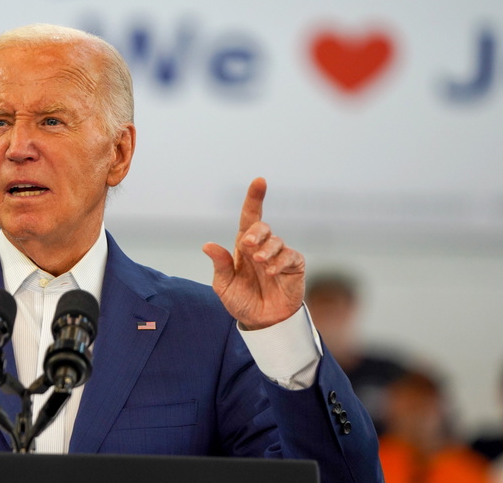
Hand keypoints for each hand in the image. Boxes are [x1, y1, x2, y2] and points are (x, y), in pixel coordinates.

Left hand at [202, 178, 304, 329]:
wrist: (261, 322)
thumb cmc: (241, 301)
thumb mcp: (224, 285)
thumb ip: (219, 265)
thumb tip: (208, 245)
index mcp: (244, 246)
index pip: (249, 217)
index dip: (254, 198)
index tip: (259, 180)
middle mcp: (262, 247)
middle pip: (262, 226)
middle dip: (256, 232)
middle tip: (248, 245)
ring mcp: (279, 255)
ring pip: (276, 241)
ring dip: (267, 250)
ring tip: (260, 264)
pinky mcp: (294, 266)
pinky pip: (290, 256)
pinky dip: (280, 262)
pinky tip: (271, 272)